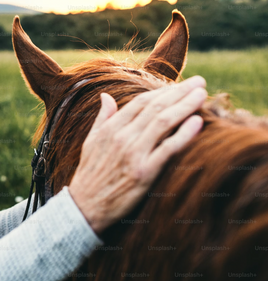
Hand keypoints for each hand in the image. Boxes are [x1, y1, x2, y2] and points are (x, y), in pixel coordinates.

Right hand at [68, 76, 206, 234]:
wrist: (85, 206)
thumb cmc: (90, 174)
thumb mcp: (91, 141)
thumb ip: (102, 118)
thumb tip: (105, 96)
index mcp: (110, 129)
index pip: (141, 102)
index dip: (162, 91)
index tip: (180, 85)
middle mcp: (123, 138)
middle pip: (156, 108)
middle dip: (180, 92)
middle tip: (199, 82)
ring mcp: (134, 154)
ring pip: (164, 123)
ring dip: (186, 106)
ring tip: (203, 95)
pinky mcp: (144, 173)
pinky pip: (168, 148)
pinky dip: (184, 134)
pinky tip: (197, 122)